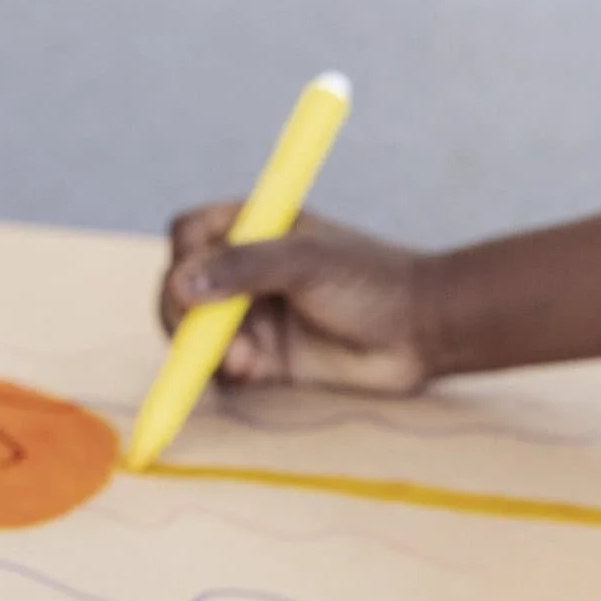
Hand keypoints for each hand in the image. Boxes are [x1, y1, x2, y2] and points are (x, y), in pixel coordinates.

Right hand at [158, 203, 433, 394]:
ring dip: (207, 348)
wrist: (420, 332)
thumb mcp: (307, 261)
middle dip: (189, 315)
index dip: (184, 257)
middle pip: (181, 288)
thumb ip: (245, 266)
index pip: (190, 234)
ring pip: (196, 333)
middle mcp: (245, 270)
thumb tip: (180, 282)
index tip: (195, 282)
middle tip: (214, 336)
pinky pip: (221, 369)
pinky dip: (226, 372)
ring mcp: (253, 316)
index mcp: (254, 228)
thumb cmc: (372, 280)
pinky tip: (255, 371)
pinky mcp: (265, 359)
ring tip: (246, 360)